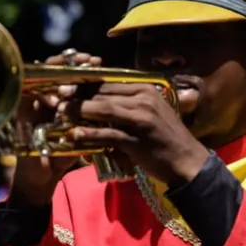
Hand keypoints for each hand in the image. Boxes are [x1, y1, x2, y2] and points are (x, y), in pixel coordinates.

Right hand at [10, 50, 100, 205]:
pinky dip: (41, 99)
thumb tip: (121, 105)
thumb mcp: (84, 133)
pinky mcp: (19, 116)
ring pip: (38, 80)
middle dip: (69, 63)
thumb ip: (96, 119)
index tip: (98, 62)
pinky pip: (27, 100)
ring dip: (56, 77)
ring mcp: (29, 104)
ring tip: (74, 76)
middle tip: (87, 60)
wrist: (42, 176)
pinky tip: (56, 101)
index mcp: (59, 98)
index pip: (68, 73)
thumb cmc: (64, 154)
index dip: (82, 65)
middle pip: (52, 69)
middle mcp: (42, 96)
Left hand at [66, 82, 209, 186]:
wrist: (188, 163)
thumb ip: (130, 104)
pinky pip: (108, 134)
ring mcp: (141, 120)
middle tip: (57, 97)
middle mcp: (144, 100)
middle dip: (78, 94)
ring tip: (60, 112)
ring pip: (103, 110)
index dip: (87, 83)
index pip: (110, 82)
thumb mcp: (152, 113)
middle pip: (104, 93)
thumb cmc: (168, 139)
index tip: (67, 85)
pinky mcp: (137, 140)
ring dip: (79, 110)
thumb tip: (103, 99)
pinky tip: (75, 134)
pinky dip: (90, 133)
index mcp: (147, 90)